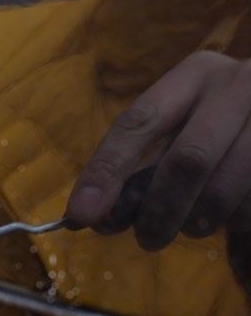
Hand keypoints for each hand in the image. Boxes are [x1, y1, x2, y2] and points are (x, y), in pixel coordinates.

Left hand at [65, 51, 250, 249]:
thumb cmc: (221, 137)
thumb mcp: (177, 140)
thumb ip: (133, 175)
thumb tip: (81, 216)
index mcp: (195, 74)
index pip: (137, 123)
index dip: (106, 172)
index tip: (80, 217)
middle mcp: (241, 82)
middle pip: (189, 160)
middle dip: (159, 211)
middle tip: (147, 240)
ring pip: (227, 190)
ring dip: (199, 222)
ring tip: (193, 226)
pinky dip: (236, 233)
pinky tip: (233, 230)